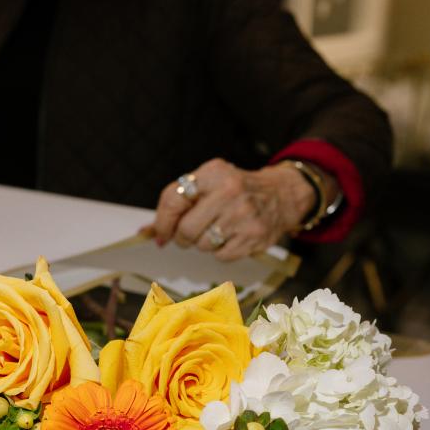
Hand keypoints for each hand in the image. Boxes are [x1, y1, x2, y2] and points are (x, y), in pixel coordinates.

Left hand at [152, 158, 316, 259]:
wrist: (281, 195)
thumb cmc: (236, 190)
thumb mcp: (210, 182)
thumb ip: (179, 202)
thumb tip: (148, 232)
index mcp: (213, 173)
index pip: (173, 199)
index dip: (162, 222)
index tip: (161, 234)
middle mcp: (229, 192)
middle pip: (186, 229)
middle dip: (183, 237)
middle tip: (190, 235)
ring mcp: (243, 215)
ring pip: (203, 245)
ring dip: (204, 243)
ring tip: (217, 230)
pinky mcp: (253, 236)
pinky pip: (221, 256)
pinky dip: (221, 251)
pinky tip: (231, 237)